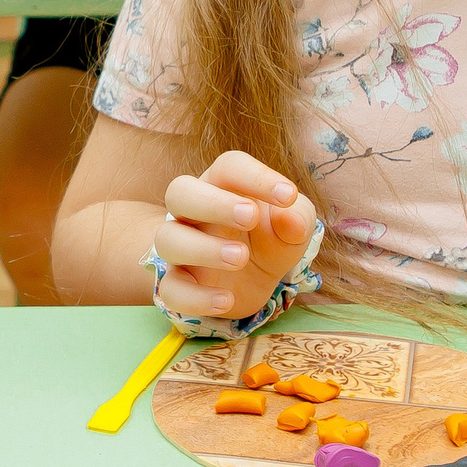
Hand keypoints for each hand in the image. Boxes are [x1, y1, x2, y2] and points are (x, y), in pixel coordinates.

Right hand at [152, 151, 316, 322]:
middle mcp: (194, 212)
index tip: (288, 195)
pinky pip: (170, 290)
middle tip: (249, 217)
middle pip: (180, 192)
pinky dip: (195, 297)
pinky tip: (225, 299)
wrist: (254, 280)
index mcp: (224, 186)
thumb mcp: (295, 225)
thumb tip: (290, 219)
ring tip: (241, 257)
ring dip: (203, 248)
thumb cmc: (271, 237)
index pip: (229, 167)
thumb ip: (298, 217)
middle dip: (213, 203)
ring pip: (168, 239)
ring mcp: (182, 248)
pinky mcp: (180, 284)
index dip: (256, 177)